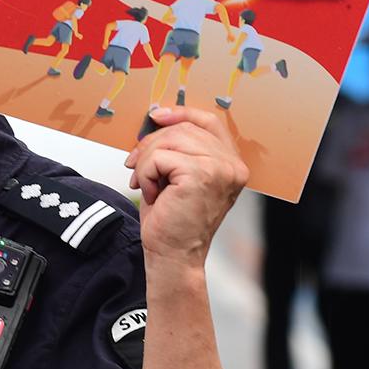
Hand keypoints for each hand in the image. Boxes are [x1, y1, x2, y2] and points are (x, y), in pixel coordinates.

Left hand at [125, 107, 248, 268]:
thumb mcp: (178, 177)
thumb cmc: (173, 221)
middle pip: (183, 129)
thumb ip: (178, 150)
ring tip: (146, 184)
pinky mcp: (201, 175)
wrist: (173, 255)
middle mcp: (232, 165)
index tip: (156, 116)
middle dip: (151, 144)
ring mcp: (220, 169)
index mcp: (231, 164)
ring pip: (169, 140)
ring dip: (146, 161)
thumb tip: (156, 120)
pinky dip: (146, 173)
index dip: (181, 113)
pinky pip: (159, 157)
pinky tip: (151, 194)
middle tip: (136, 167)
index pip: (209, 122)